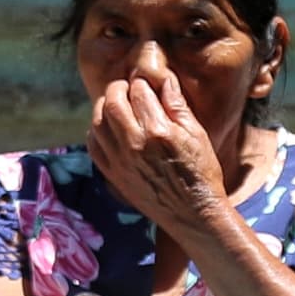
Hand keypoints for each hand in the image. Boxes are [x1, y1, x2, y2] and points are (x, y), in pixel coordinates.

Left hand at [87, 48, 229, 235]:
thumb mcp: (197, 134)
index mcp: (158, 131)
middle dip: (118, 89)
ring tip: (117, 105)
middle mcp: (134, 144)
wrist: (192, 215)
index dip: (142, 82)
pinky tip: (108, 128)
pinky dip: (96, 131)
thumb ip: (177, 105)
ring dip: (104, 107)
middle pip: (112, 102)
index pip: (139, 91)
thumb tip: (163, 80)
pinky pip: (93, 145)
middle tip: (127, 88)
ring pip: (97, 122)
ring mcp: (120, 161)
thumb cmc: (201, 173)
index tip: (146, 84)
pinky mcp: (113, 175)